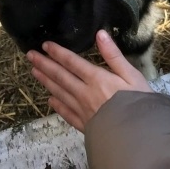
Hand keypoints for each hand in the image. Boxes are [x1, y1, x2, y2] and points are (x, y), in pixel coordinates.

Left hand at [27, 30, 152, 132]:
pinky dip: (57, 105)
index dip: (57, 53)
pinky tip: (50, 101)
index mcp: (96, 78)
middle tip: (30, 55)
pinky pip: (66, 113)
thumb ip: (113, 55)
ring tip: (34, 72)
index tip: (45, 45)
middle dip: (44, 64)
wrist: (139, 135)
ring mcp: (82, 110)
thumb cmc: (139, 103)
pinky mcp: (85, 125)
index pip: (72, 62)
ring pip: (59, 93)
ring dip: (46, 81)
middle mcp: (84, 93)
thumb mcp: (132, 74)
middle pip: (60, 76)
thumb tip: (100, 34)